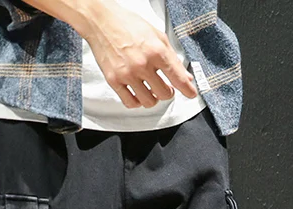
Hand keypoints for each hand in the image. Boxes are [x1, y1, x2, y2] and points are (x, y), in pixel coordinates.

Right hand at [82, 6, 198, 108]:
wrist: (102, 22)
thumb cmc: (129, 25)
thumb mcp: (157, 36)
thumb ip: (172, 57)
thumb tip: (185, 77)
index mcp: (156, 50)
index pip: (177, 77)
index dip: (187, 89)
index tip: (191, 94)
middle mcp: (143, 64)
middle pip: (164, 94)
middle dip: (167, 92)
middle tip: (165, 87)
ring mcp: (127, 74)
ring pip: (148, 102)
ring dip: (153, 98)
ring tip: (150, 90)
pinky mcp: (114, 81)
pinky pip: (130, 103)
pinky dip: (137, 102)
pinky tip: (138, 93)